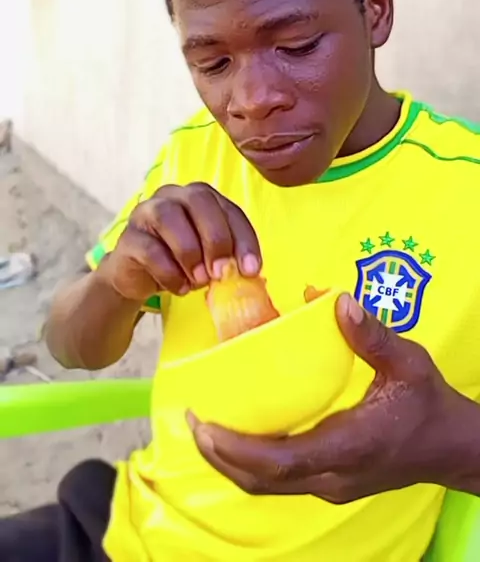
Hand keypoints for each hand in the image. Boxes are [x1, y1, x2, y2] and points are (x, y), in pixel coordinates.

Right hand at [100, 183, 260, 301]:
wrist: (138, 278)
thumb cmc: (180, 262)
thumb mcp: (209, 259)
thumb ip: (227, 258)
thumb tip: (247, 273)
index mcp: (200, 197)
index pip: (229, 208)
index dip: (243, 238)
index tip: (251, 269)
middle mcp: (173, 195)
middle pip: (199, 200)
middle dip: (216, 238)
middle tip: (221, 272)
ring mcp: (147, 212)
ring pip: (169, 217)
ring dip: (190, 252)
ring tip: (199, 281)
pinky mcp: (128, 237)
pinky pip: (150, 249)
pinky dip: (169, 272)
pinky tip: (179, 287)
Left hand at [189, 294, 478, 501]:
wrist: (452, 447)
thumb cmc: (429, 404)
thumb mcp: (408, 362)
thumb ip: (372, 335)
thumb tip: (336, 299)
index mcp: (347, 449)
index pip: (280, 462)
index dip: (236, 448)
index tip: (204, 423)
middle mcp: (333, 477)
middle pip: (262, 481)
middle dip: (220, 455)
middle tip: (192, 420)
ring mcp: (331, 485)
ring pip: (267, 486)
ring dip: (231, 462)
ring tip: (206, 428)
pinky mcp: (331, 483)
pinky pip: (280, 480)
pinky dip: (251, 463)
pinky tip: (240, 435)